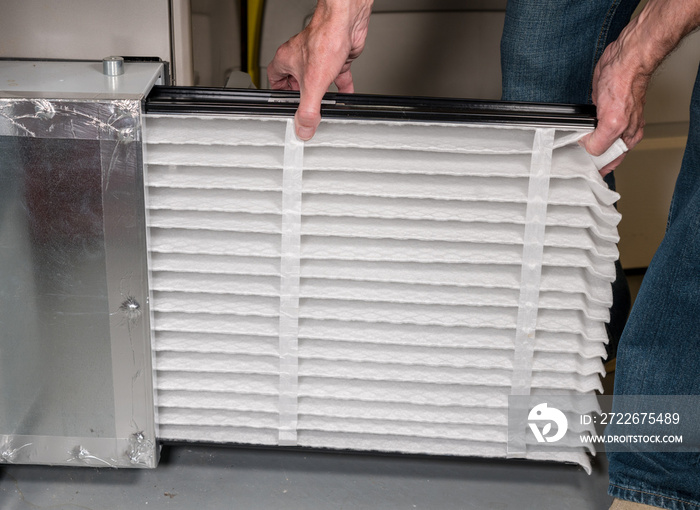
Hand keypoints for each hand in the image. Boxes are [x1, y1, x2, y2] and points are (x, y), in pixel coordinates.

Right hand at [267, 0, 372, 139]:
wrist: (346, 23)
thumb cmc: (325, 40)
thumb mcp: (312, 85)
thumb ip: (308, 110)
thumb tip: (304, 128)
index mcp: (287, 60)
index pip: (274, 80)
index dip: (278, 94)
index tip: (283, 105)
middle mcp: (301, 57)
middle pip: (295, 81)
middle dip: (301, 96)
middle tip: (304, 108)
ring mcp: (319, 57)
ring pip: (316, 78)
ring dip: (320, 92)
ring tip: (323, 105)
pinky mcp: (336, 56)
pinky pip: (336, 75)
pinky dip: (340, 86)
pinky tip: (345, 94)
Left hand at [579, 36, 651, 175]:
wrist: (624, 60)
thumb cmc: (625, 84)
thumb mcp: (613, 122)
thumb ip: (601, 141)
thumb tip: (588, 148)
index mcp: (626, 137)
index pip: (609, 162)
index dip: (594, 165)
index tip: (580, 167)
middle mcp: (620, 131)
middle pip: (599, 153)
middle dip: (586, 157)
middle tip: (570, 159)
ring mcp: (609, 120)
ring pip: (592, 140)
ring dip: (580, 144)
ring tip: (568, 147)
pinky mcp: (600, 110)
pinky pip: (587, 126)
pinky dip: (579, 130)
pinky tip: (572, 131)